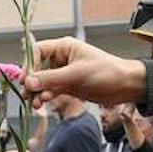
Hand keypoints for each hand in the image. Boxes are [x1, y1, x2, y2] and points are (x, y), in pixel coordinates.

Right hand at [24, 37, 147, 107]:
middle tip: (27, 94)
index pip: (38, 51)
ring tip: (36, 104)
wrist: (126, 86)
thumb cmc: (107, 72)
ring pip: (43, 82)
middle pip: (37, 68)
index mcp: (64, 47)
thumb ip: (51, 79)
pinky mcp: (68, 86)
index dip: (29, 64)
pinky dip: (45, 97)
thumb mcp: (77, 74)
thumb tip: (28, 82)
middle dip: (31, 82)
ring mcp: (64, 73)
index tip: (26, 80)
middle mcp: (61, 59)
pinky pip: (51, 90)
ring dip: (37, 92)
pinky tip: (43, 103)